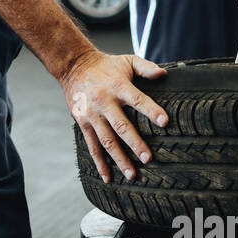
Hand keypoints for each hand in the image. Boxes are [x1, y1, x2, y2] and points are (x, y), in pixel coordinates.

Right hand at [60, 50, 168, 183]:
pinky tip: (108, 177)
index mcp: (118, 87)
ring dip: (119, 158)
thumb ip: (146, 67)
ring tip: (132, 174)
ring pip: (106, 140)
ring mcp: (92, 114)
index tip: (165, 122)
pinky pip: (91, 145)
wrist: (73, 65)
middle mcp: (104, 102)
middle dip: (135, 143)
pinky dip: (99, 162)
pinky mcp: (82, 122)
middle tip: (148, 159)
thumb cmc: (106, 65)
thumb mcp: (127, 60)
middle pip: (121, 126)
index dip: (151, 110)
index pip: (137, 100)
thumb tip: (164, 75)